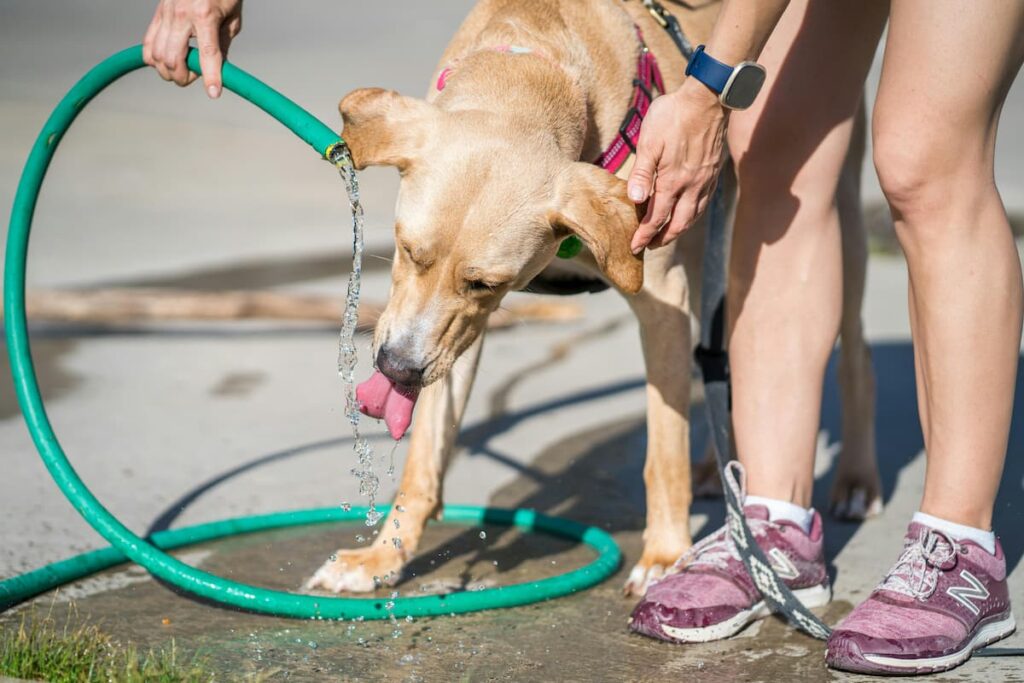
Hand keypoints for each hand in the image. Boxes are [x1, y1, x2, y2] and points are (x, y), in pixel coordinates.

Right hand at [143, 0, 242, 97]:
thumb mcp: (232, 18)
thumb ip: (223, 45)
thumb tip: (217, 70)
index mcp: (205, 15)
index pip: (207, 54)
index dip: (210, 77)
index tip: (214, 93)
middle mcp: (181, 14)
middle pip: (173, 59)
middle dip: (184, 77)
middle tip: (196, 77)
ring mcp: (166, 14)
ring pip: (156, 55)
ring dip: (168, 71)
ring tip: (183, 70)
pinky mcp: (157, 14)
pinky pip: (148, 44)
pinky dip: (154, 60)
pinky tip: (166, 63)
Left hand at [627, 80, 726, 252]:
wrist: (707, 98)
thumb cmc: (673, 116)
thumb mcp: (650, 141)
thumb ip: (642, 173)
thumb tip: (635, 200)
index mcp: (673, 181)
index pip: (657, 217)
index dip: (645, 234)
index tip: (635, 247)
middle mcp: (692, 186)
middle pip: (678, 224)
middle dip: (663, 239)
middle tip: (649, 246)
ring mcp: (705, 180)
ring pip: (693, 216)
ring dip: (679, 230)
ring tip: (667, 234)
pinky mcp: (713, 172)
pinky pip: (703, 202)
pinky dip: (693, 215)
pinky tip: (688, 212)